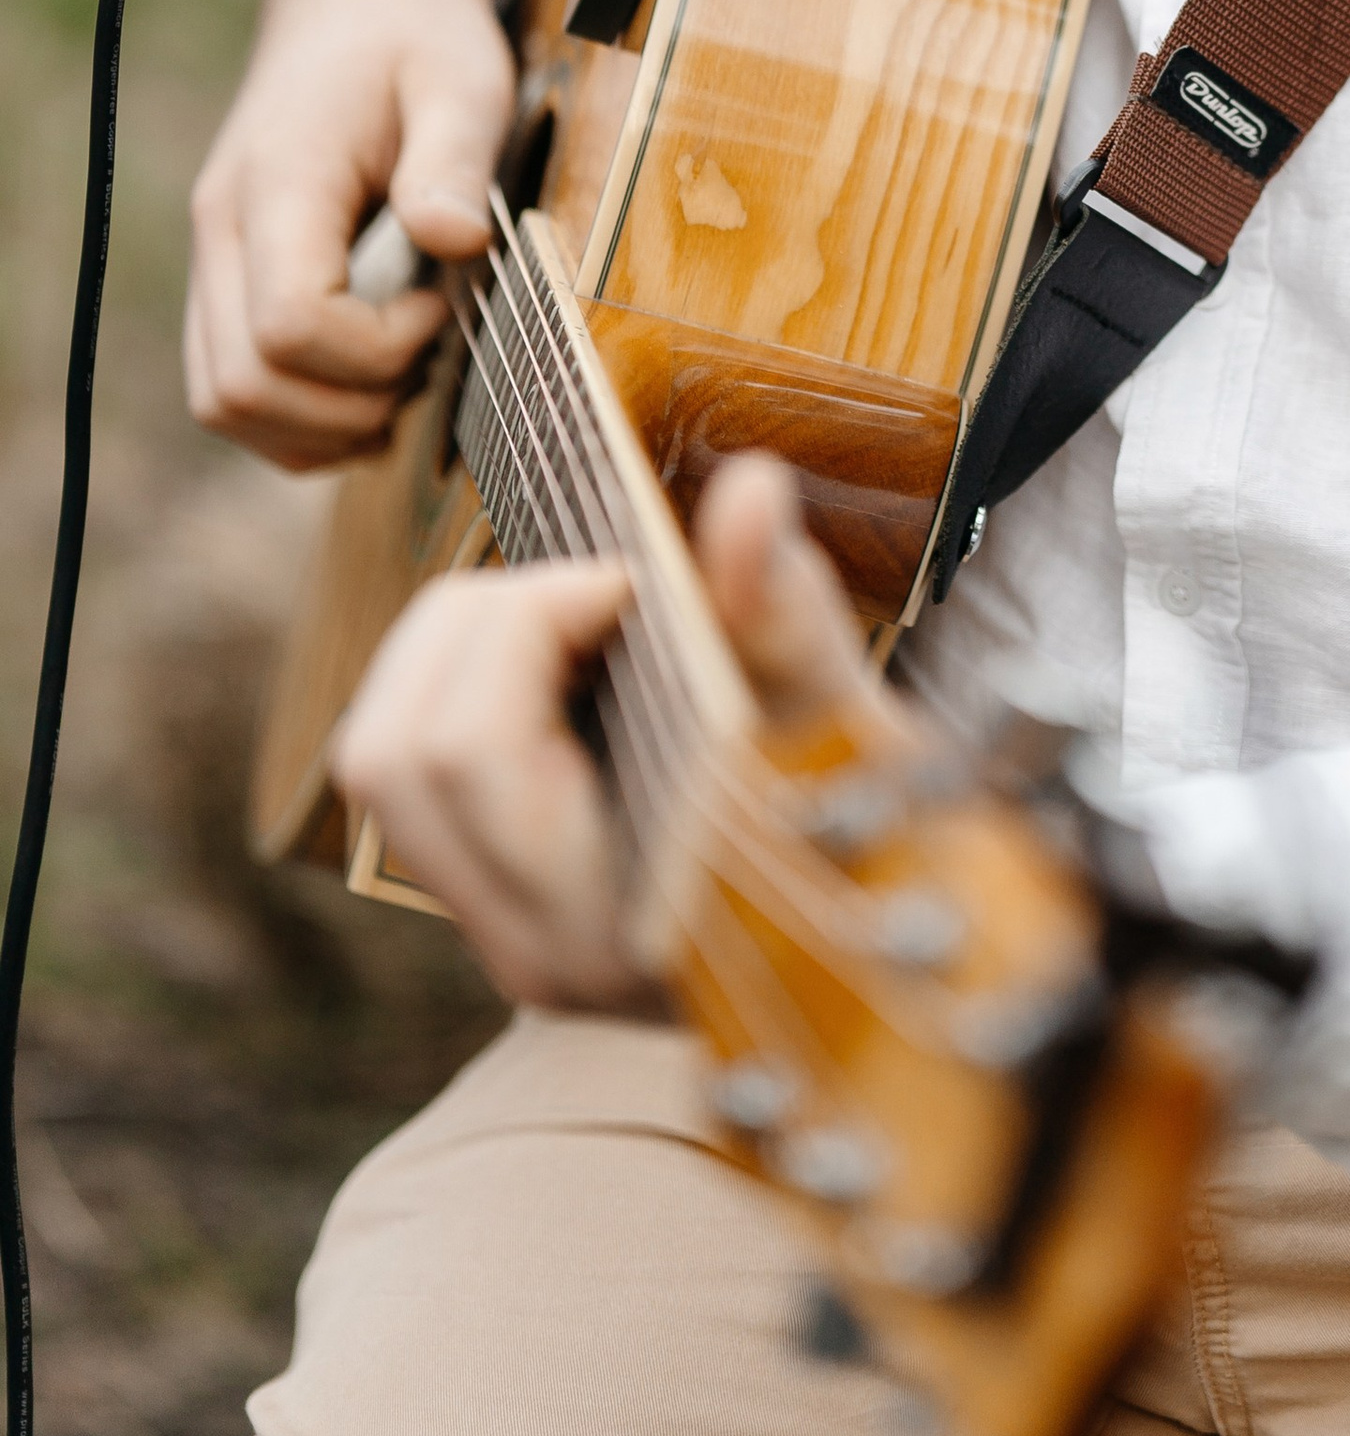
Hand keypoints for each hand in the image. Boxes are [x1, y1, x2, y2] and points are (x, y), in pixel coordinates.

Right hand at [185, 0, 511, 470]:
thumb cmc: (417, 38)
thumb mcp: (463, 78)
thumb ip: (452, 158)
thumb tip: (453, 240)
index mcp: (277, 183)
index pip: (288, 327)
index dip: (375, 349)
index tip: (440, 303)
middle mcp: (223, 230)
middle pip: (240, 385)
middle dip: (349, 403)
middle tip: (427, 350)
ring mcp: (215, 258)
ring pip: (223, 401)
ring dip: (320, 423)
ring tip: (401, 371)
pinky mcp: (228, 278)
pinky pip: (229, 384)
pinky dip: (296, 415)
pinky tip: (369, 381)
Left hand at [332, 456, 874, 1006]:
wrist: (886, 937)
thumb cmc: (879, 830)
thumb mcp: (847, 718)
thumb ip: (786, 609)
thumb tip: (748, 490)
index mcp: (613, 920)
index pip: (472, 752)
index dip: (530, 623)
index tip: (634, 584)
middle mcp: (533, 945)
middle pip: (393, 749)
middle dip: (480, 622)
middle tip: (597, 593)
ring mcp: (502, 934)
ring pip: (376, 758)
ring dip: (455, 650)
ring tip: (572, 622)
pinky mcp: (494, 904)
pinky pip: (405, 773)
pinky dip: (458, 686)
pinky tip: (563, 669)